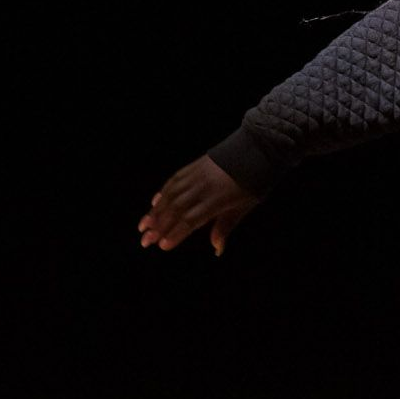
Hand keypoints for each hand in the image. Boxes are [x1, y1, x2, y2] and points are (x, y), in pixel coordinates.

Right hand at [138, 154, 261, 256]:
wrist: (255, 149)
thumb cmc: (253, 182)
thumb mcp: (244, 207)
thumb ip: (226, 226)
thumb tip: (217, 249)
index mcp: (216, 200)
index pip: (190, 220)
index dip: (176, 234)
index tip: (163, 246)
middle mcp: (202, 188)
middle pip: (175, 209)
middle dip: (159, 226)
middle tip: (145, 241)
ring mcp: (195, 175)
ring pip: (170, 195)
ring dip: (155, 212)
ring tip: (143, 226)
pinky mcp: (192, 166)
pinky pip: (173, 181)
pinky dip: (162, 193)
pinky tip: (154, 203)